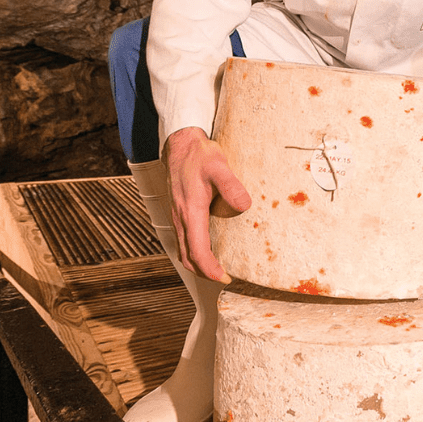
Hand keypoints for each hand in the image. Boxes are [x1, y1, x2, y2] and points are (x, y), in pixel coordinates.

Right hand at [162, 126, 250, 281]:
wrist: (180, 144)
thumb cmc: (199, 155)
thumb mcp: (219, 166)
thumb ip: (231, 186)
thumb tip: (244, 206)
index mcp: (190, 211)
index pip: (196, 250)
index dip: (210, 268)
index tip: (225, 277)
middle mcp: (181, 217)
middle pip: (187, 256)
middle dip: (204, 272)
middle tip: (224, 277)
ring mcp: (178, 215)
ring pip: (183, 249)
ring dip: (198, 263)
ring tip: (217, 267)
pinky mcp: (179, 211)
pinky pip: (183, 239)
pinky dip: (194, 250)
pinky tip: (208, 247)